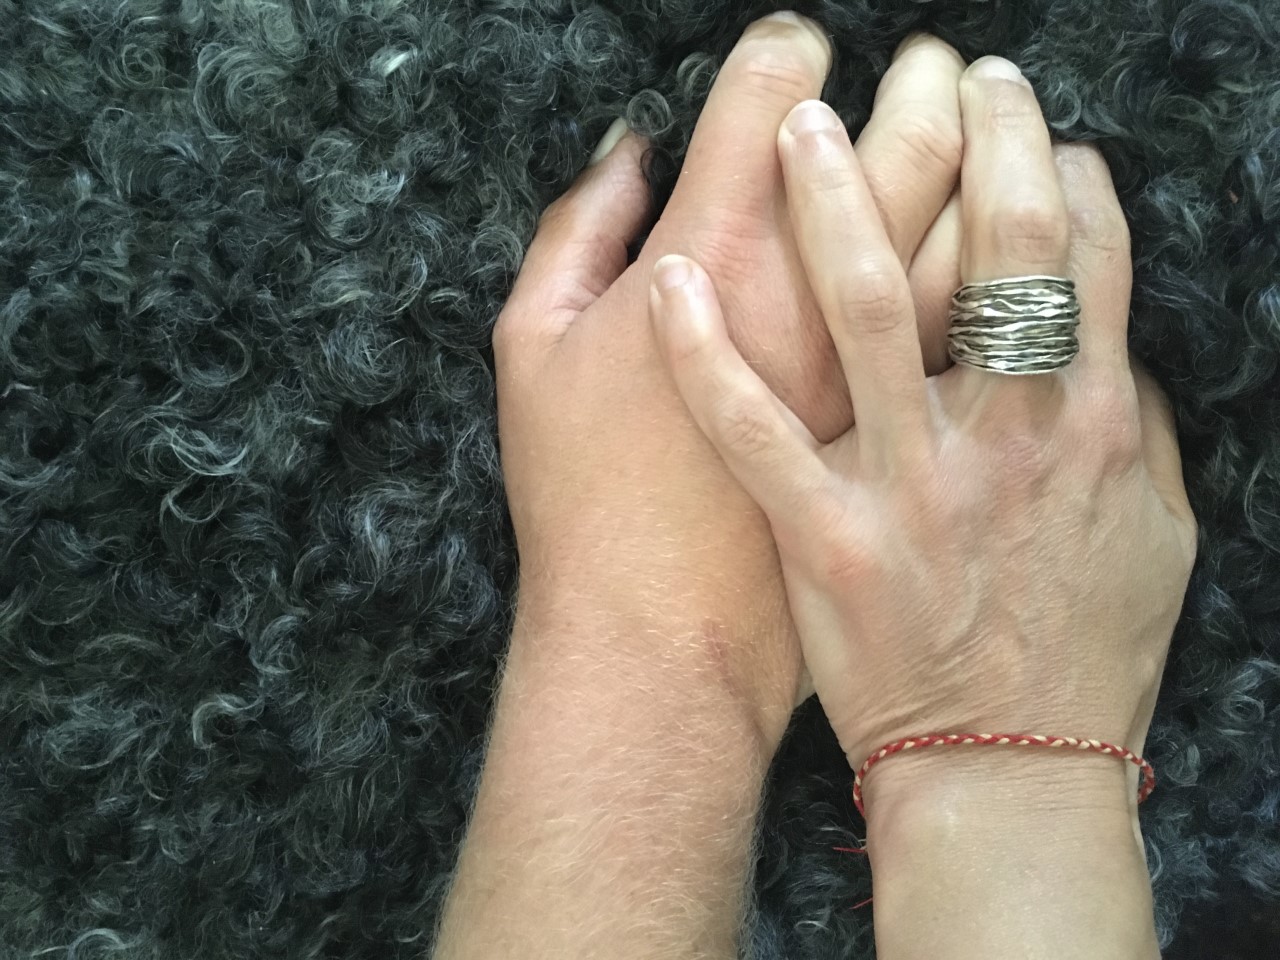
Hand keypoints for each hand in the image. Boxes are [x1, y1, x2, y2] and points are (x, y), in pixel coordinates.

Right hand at [495, 16, 966, 738]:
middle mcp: (816, 300)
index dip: (792, 53)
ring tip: (1011, 128)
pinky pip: (1004, 340)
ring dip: (1006, 158)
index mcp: (714, 258)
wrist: (661, 644)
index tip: (801, 51)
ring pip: (981, 227)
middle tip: (940, 64)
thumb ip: (578, 233)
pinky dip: (1030, 279)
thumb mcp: (532, 354)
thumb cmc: (584, 500)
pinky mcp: (930, 447)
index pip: (773, 95)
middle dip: (931, 81)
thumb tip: (633, 151)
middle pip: (907, 140)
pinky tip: (1035, 250)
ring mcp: (889, 378)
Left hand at [650, 57, 1196, 795]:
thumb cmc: (1083, 660)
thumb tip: (1105, 347)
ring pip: (865, 307)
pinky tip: (670, 281)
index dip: (1065, 174)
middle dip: (977, 138)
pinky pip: (753, 428)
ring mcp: (908, 482)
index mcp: (1087, 426)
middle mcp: (1004, 435)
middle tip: (948, 68)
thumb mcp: (1156, 540)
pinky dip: (706, 353)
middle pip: (997, 246)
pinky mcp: (825, 536)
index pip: (1088, 258)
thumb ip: (1131, 433)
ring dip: (831, 201)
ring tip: (797, 122)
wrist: (1006, 774)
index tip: (1036, 131)